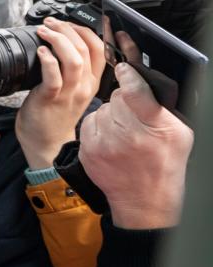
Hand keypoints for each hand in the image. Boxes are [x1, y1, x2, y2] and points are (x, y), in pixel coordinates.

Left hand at [14, 18, 104, 168]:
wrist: (46, 144)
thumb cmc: (53, 115)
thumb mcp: (71, 90)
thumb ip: (70, 70)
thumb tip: (57, 44)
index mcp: (90, 81)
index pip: (99, 48)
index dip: (84, 30)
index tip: (68, 22)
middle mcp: (84, 85)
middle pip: (86, 48)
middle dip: (68, 29)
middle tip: (51, 23)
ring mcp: (69, 92)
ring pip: (74, 59)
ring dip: (58, 40)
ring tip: (44, 31)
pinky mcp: (52, 98)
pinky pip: (54, 75)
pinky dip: (48, 59)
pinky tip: (40, 51)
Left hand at [79, 64, 192, 229]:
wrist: (143, 199)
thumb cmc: (164, 165)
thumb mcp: (179, 134)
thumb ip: (162, 107)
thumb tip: (144, 82)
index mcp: (154, 128)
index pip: (134, 90)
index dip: (128, 74)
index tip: (124, 68)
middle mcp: (127, 135)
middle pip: (116, 97)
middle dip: (124, 100)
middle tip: (134, 117)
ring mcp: (104, 143)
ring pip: (102, 109)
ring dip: (111, 114)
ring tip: (124, 132)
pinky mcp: (88, 150)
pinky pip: (89, 123)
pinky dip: (98, 126)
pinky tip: (111, 138)